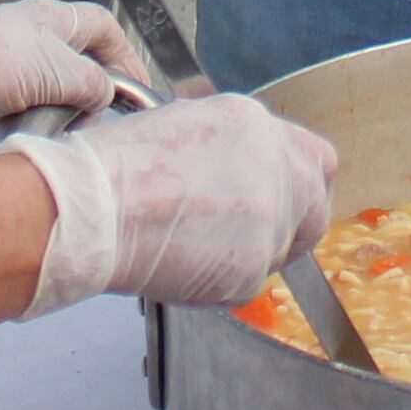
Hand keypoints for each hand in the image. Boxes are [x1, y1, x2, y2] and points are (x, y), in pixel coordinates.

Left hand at [0, 0, 153, 149]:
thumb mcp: (59, 72)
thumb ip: (93, 84)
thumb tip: (103, 97)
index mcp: (54, 18)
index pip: (105, 28)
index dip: (126, 57)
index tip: (136, 93)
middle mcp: (34, 37)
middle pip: (78, 65)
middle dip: (86, 95)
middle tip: (90, 119)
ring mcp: (9, 64)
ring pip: (51, 93)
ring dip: (55, 113)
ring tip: (53, 129)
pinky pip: (23, 110)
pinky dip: (26, 124)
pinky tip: (21, 133)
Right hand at [2, 94, 340, 316]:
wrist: (93, 206)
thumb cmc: (116, 168)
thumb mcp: (184, 127)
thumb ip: (231, 146)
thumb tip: (240, 170)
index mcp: (255, 125)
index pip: (316, 160)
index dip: (300, 186)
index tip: (286, 202)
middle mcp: (275, 166)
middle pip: (315, 209)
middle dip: (292, 228)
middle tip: (251, 240)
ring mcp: (270, 217)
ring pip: (278, 251)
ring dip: (247, 256)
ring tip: (192, 248)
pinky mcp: (252, 264)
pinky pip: (248, 284)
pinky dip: (221, 284)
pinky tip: (182, 265)